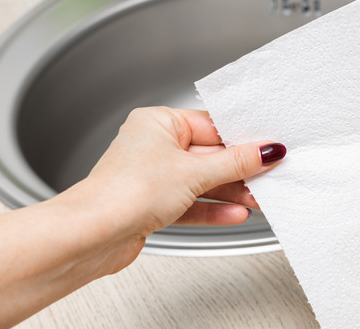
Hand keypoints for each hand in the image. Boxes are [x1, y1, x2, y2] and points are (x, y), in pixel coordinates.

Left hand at [0, 107, 285, 327]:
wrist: (91, 236)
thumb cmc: (124, 193)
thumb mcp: (194, 172)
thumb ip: (236, 162)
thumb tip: (266, 150)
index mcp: (158, 122)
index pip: (212, 126)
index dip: (242, 139)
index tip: (268, 149)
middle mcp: (153, 146)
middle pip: (210, 155)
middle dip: (240, 171)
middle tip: (268, 177)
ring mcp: (153, 177)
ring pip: (202, 181)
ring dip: (231, 192)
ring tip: (257, 199)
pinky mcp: (153, 205)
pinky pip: (191, 202)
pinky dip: (213, 209)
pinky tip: (234, 213)